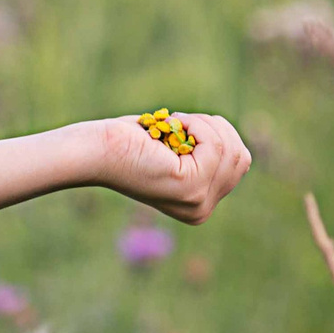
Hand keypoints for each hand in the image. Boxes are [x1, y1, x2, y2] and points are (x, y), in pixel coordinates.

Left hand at [99, 112, 250, 223]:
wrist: (92, 151)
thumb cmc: (125, 143)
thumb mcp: (175, 150)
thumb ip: (205, 155)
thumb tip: (238, 152)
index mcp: (198, 206)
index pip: (239, 164)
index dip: (216, 135)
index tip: (181, 130)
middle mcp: (201, 210)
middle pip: (241, 157)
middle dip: (215, 129)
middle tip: (178, 122)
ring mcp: (197, 202)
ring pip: (230, 148)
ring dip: (203, 124)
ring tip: (173, 123)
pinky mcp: (189, 187)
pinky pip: (215, 144)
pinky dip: (196, 124)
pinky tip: (171, 124)